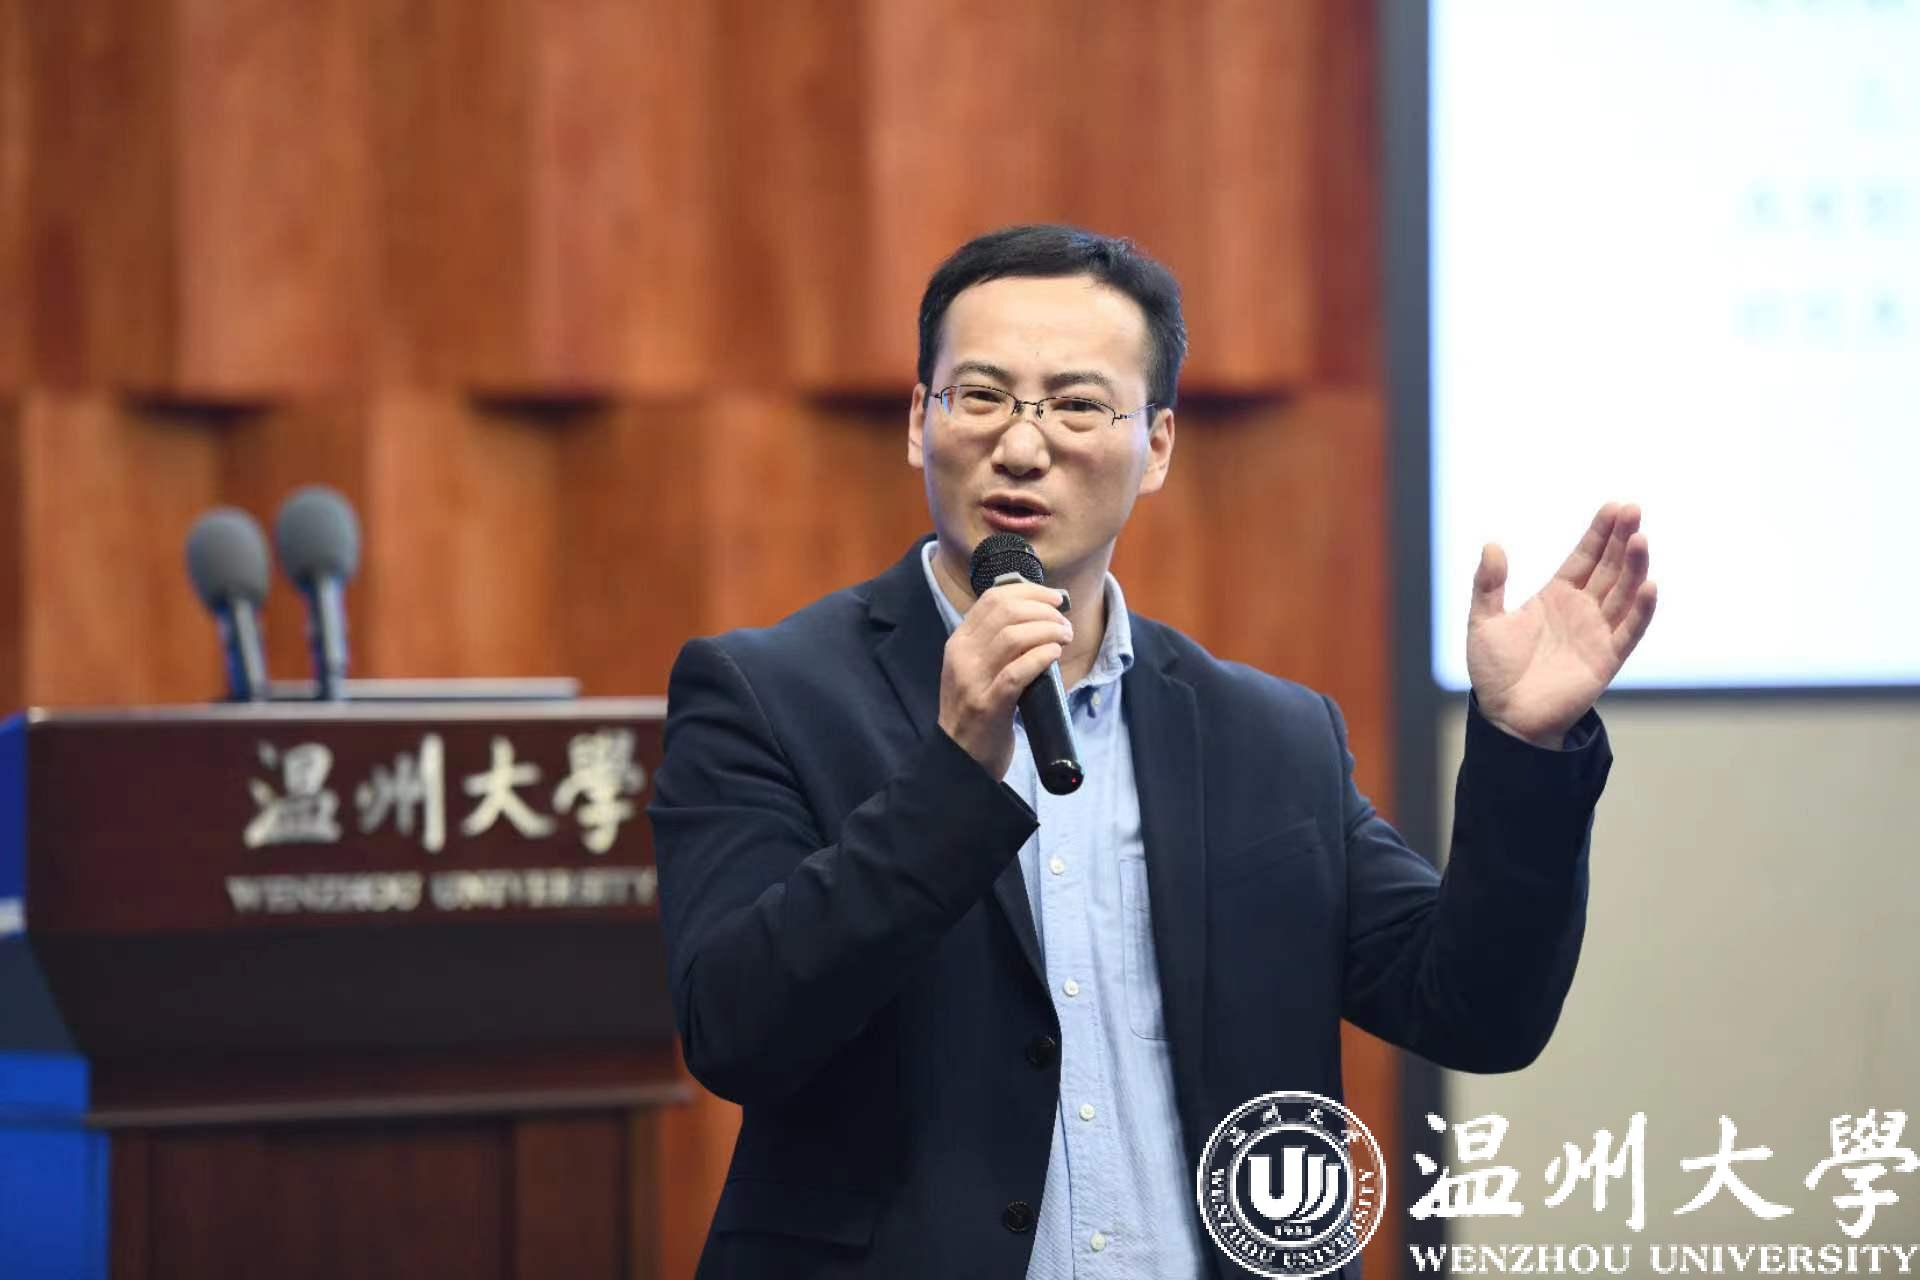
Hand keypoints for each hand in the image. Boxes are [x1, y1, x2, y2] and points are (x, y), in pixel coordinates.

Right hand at [938, 581, 1071, 779]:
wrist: (960, 759)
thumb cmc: (977, 712)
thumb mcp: (975, 670)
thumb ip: (995, 645)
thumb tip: (1037, 618)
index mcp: (959, 643)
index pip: (992, 599)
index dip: (1028, 591)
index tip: (1054, 597)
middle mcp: (962, 656)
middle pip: (1006, 612)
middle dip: (1043, 610)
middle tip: (1064, 622)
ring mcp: (973, 681)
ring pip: (1013, 636)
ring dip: (1047, 630)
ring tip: (1064, 636)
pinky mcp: (988, 705)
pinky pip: (1017, 671)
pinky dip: (1040, 657)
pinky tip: (1054, 654)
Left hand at [1467, 502, 1657, 746]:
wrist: (1506, 717)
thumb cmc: (1495, 672)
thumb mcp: (1484, 622)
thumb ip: (1488, 585)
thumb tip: (1491, 544)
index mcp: (1556, 596)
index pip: (1584, 557)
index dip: (1599, 532)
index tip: (1615, 506)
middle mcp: (1582, 610)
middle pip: (1609, 567)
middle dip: (1621, 538)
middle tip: (1633, 509)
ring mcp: (1597, 632)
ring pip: (1623, 593)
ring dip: (1634, 567)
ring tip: (1639, 539)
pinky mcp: (1606, 659)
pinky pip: (1629, 631)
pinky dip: (1640, 609)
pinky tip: (1648, 585)